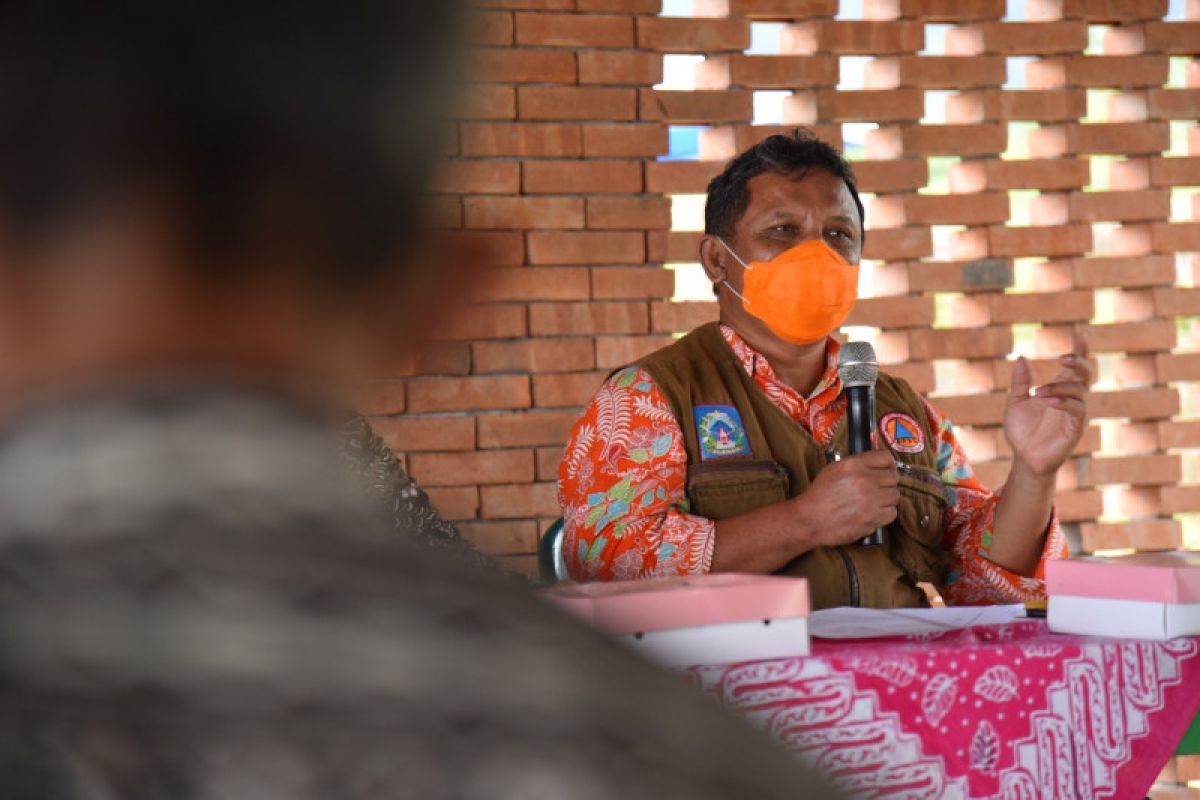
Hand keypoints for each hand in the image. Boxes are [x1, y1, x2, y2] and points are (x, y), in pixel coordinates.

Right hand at [794, 450, 898, 546]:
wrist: (811, 519)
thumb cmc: (820, 495)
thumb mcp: (833, 469)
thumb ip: (856, 464)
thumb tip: (876, 465)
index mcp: (854, 465)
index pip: (886, 458)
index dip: (888, 465)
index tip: (886, 471)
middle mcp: (865, 480)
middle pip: (894, 478)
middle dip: (887, 483)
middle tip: (879, 489)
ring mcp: (870, 500)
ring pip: (895, 496)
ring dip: (887, 499)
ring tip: (874, 502)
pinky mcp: (873, 519)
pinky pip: (892, 513)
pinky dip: (885, 514)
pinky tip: (874, 513)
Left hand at [1004, 332, 1090, 477]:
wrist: (1024, 458)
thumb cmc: (1022, 431)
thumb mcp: (1015, 402)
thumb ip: (1020, 382)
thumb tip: (1020, 358)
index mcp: (1060, 390)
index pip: (1075, 367)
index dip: (1080, 351)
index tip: (1080, 334)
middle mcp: (1072, 399)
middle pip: (1085, 374)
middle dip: (1078, 362)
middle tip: (1062, 358)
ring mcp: (1076, 413)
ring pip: (1079, 391)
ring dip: (1059, 387)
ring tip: (1038, 393)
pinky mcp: (1076, 428)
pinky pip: (1077, 410)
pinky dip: (1063, 401)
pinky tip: (1047, 400)